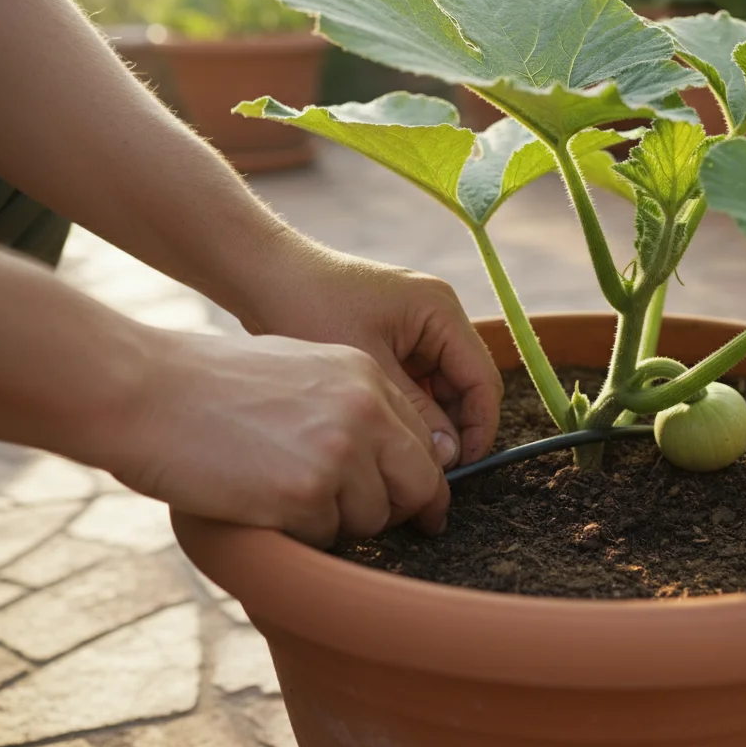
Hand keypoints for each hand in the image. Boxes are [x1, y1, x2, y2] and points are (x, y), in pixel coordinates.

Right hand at [108, 331, 449, 545]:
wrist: (145, 391)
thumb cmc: (207, 383)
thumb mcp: (299, 369)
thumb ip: (349, 404)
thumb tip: (386, 455)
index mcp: (365, 374)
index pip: (423, 440)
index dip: (416, 479)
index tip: (412, 505)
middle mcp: (365, 409)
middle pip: (419, 484)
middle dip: (399, 511)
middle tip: (367, 523)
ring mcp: (340, 452)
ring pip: (372, 518)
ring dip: (336, 522)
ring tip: (281, 494)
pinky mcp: (306, 494)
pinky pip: (326, 537)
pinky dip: (298, 533)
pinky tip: (260, 503)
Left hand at [241, 248, 502, 469]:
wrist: (264, 275)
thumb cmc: (310, 308)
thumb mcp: (368, 368)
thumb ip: (415, 412)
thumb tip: (449, 456)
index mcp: (441, 311)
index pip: (482, 379)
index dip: (479, 428)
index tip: (461, 468)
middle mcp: (438, 314)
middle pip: (466, 384)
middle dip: (453, 427)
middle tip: (430, 471)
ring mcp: (417, 324)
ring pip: (442, 386)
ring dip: (430, 419)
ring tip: (406, 455)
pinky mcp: (396, 334)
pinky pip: (418, 379)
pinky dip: (409, 406)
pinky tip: (387, 431)